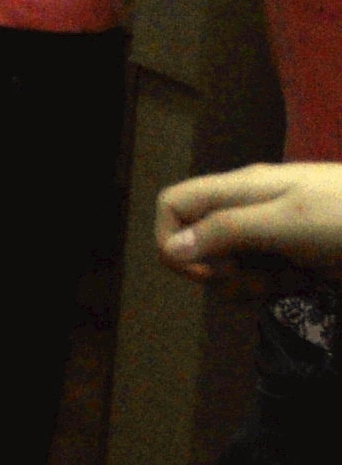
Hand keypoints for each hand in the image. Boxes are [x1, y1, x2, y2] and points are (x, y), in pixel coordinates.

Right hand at [158, 163, 341, 279]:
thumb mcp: (286, 221)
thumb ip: (228, 230)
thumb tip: (172, 249)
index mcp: (240, 189)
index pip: (174, 205)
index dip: (173, 239)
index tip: (206, 272)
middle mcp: (249, 208)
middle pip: (199, 241)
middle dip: (219, 272)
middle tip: (258, 283)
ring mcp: (273, 233)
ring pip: (230, 264)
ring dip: (250, 285)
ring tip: (289, 283)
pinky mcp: (296, 256)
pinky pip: (264, 276)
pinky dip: (276, 287)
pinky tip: (305, 283)